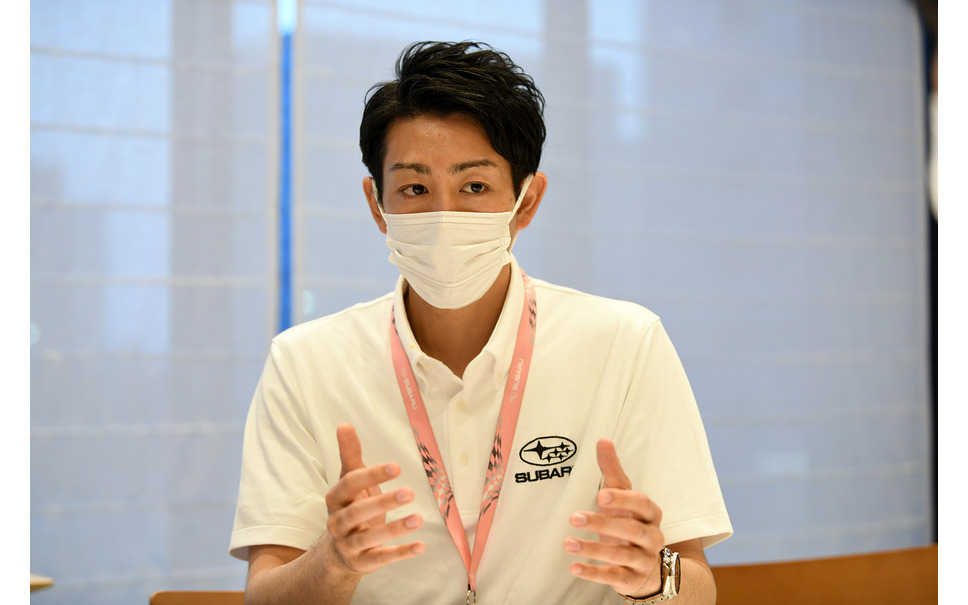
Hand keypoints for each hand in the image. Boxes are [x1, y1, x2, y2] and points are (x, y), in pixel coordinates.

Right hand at [323, 423, 425, 575]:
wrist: (340, 551)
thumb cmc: (351, 505)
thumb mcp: (350, 480)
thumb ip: (349, 454)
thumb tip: (344, 424)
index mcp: (335, 498)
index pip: (350, 484)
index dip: (372, 475)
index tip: (396, 466)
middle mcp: (337, 522)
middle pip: (357, 512)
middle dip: (383, 502)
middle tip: (409, 492)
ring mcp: (348, 544)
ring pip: (369, 538)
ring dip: (395, 529)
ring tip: (419, 518)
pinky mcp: (362, 563)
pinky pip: (382, 558)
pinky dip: (401, 553)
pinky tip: (421, 546)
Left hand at [564, 439, 664, 597]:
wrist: (647, 564)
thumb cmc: (629, 521)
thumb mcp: (622, 496)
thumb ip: (612, 470)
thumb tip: (603, 440)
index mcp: (651, 513)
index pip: (641, 503)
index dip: (623, 499)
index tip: (601, 495)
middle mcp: (652, 536)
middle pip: (631, 529)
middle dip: (602, 523)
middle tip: (574, 517)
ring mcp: (644, 559)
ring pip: (621, 555)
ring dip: (593, 549)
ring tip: (568, 543)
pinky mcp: (633, 579)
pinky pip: (615, 577)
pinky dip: (594, 573)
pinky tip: (574, 567)